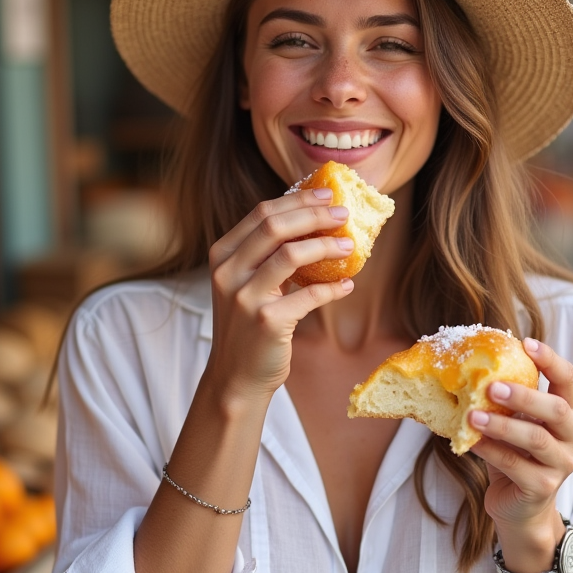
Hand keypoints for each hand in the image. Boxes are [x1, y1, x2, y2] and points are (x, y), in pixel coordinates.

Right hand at [204, 188, 355, 400]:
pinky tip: (347, 285)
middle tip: (343, 213)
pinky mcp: (267, 322)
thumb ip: (268, 255)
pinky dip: (332, 288)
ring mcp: (245, 297)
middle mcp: (228, 272)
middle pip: (275, 225)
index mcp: (222, 255)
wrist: (235, 377)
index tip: (326, 195)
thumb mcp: (247, 284)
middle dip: (315, 214)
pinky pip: (309, 295)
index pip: (261, 213)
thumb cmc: (248, 326)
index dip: (298, 200)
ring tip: (350, 245)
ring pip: (292, 254)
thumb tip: (315, 222)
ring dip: (327, 245)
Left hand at [468, 339, 572, 553]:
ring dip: (502, 425)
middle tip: (491, 385)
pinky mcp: (544, 487)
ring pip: (536, 439)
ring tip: (473, 415)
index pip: (568, 379)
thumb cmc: (516, 453)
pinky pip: (516, 464)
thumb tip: (472, 363)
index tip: (526, 343)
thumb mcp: (517, 420)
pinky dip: (491, 450)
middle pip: (556, 410)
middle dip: (523, 395)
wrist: (519, 506)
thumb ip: (508, 397)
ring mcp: (564, 464)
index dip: (550, 360)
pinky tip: (471, 441)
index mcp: (571, 411)